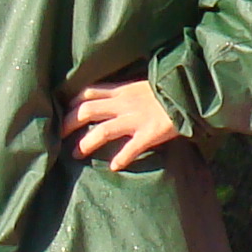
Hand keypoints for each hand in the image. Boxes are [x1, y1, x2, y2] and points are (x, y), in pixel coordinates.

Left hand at [62, 71, 180, 169]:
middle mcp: (124, 104)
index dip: (71, 102)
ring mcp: (136, 119)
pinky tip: (115, 167)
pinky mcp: (150, 133)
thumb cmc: (170, 89)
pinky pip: (131, 148)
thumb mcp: (145, 84)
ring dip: (86, 144)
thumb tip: (116, 99)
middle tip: (58, 136)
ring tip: (75, 154)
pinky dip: (121, 158)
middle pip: (87, 110)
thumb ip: (129, 92)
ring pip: (102, 131)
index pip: (88, 92)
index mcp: (123, 90)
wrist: (193, 92)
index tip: (62, 112)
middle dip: (68, 123)